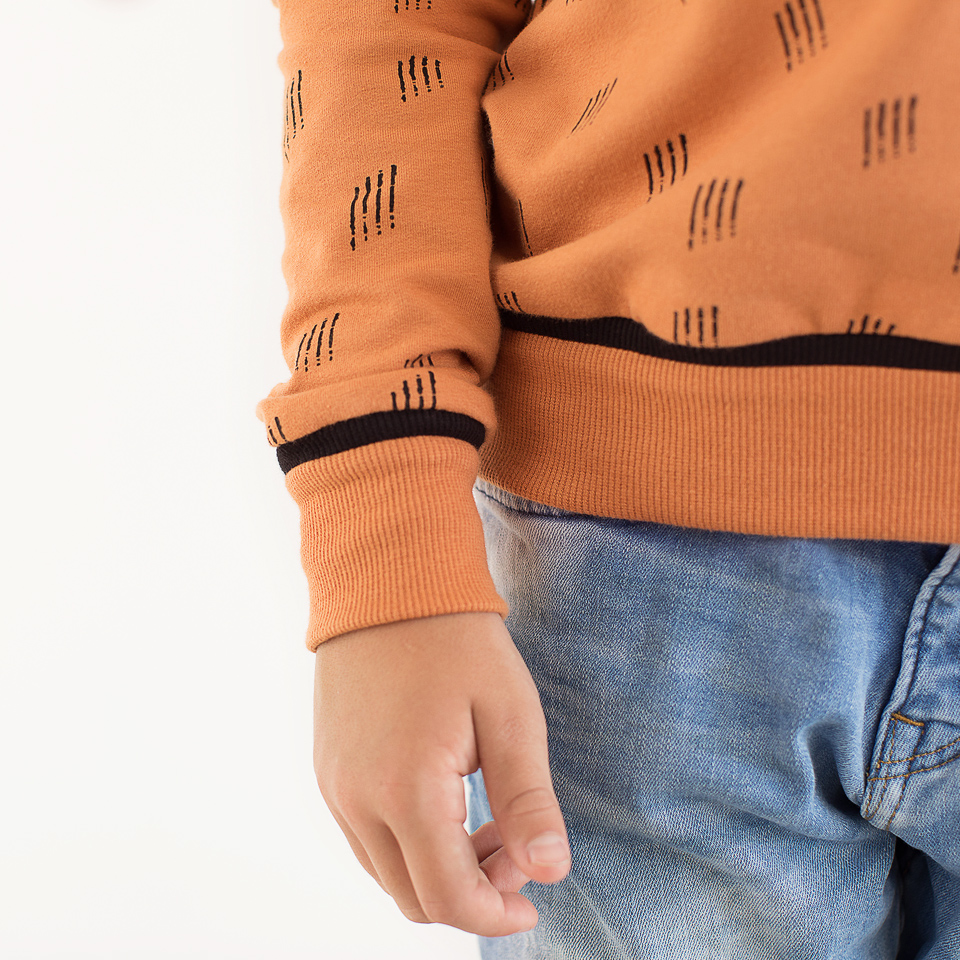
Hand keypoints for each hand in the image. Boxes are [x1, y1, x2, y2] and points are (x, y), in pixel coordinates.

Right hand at [312, 611, 570, 935]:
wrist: (388, 583)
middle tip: (516, 847)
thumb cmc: (457, 641)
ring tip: (486, 820)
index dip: (496, 914)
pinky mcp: (328, 770)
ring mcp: (335, 785)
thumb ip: (528, 799)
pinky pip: (366, 838)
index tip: (533, 898)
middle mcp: (357, 799)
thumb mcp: (510, 714)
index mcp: (406, 789)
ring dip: (439, 871)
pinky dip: (409, 845)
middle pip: (413, 898)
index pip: (449, 897)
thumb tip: (550, 870)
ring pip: (387, 873)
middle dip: (472, 893)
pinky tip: (447, 801)